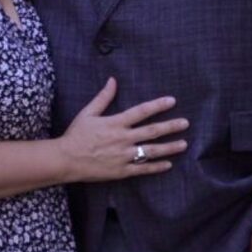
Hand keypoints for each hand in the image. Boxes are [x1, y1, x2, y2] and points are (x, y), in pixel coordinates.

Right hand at [59, 77, 187, 181]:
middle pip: (152, 131)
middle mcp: (123, 139)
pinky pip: (143, 169)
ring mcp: (124, 156)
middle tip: (185, 123)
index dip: (158, 105)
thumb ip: (103, 97)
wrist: (66, 159)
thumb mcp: (88, 112)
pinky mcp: (122, 171)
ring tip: (184, 144)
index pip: (142, 111)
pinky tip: (168, 164)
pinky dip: (156, 167)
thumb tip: (113, 80)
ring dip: (169, 147)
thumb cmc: (77, 134)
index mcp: (116, 123)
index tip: (172, 101)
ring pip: (151, 151)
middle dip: (171, 126)